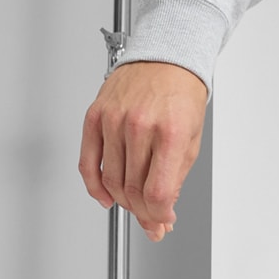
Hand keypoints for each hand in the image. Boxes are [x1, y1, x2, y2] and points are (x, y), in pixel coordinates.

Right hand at [78, 60, 208, 242]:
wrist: (166, 58)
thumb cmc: (181, 95)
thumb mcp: (191, 140)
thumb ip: (176, 178)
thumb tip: (163, 211)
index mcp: (171, 133)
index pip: (158, 192)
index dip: (158, 215)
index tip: (162, 221)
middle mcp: (140, 125)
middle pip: (132, 189)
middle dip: (142, 213)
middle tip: (150, 220)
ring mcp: (114, 120)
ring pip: (110, 180)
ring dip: (121, 201)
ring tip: (133, 205)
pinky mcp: (95, 115)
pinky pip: (87, 161)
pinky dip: (94, 185)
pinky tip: (104, 196)